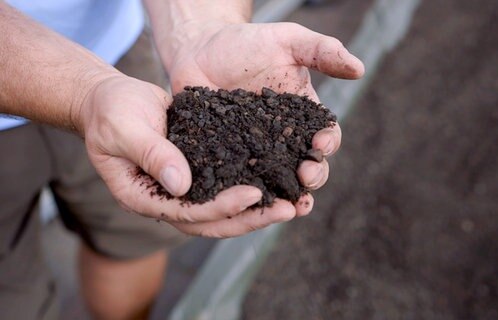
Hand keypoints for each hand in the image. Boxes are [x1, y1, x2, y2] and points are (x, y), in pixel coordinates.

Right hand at [79, 75, 297, 236]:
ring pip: (222, 210)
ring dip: (257, 210)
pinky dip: (251, 187)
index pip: (186, 212)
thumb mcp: (124, 128)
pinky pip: (225, 185)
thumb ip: (150, 153)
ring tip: (292, 203)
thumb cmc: (111, 111)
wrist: (112, 99)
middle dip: (250, 219)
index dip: (220, 207)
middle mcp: (166, 200)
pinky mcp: (197, 172)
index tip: (252, 195)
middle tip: (286, 210)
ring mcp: (182, 190)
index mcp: (143, 197)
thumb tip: (181, 184)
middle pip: (211, 221)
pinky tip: (277, 181)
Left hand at [164, 21, 364, 215]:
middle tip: (305, 177)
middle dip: (313, 177)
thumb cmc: (248, 44)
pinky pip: (242, 181)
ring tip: (290, 209)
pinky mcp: (229, 160)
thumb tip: (360, 69)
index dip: (328, 144)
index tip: (320, 144)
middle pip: (308, 168)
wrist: (201, 49)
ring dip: (288, 197)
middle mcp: (285, 140)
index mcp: (304, 117)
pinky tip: (250, 205)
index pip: (326, 137)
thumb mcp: (288, 40)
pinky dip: (249, 196)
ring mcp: (257, 153)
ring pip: (279, 182)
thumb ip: (322, 51)